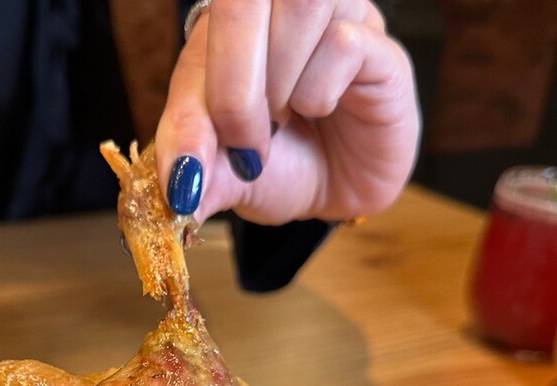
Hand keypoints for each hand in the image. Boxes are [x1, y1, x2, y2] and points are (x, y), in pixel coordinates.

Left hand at [155, 0, 419, 225]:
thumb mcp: (226, 178)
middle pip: (243, 4)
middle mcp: (278, 9)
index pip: (197, 40)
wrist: (337, 192)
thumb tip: (177, 194)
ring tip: (285, 121)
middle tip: (244, 150)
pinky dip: (321, 91)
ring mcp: (333, 17)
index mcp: (224, 31)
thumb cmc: (278, 168)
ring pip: (299, 6)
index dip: (188, 110)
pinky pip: (344, 42)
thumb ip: (197, 176)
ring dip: (281, 84)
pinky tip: (324, 110)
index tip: (188, 174)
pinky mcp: (379, 44)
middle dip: (233, 93)